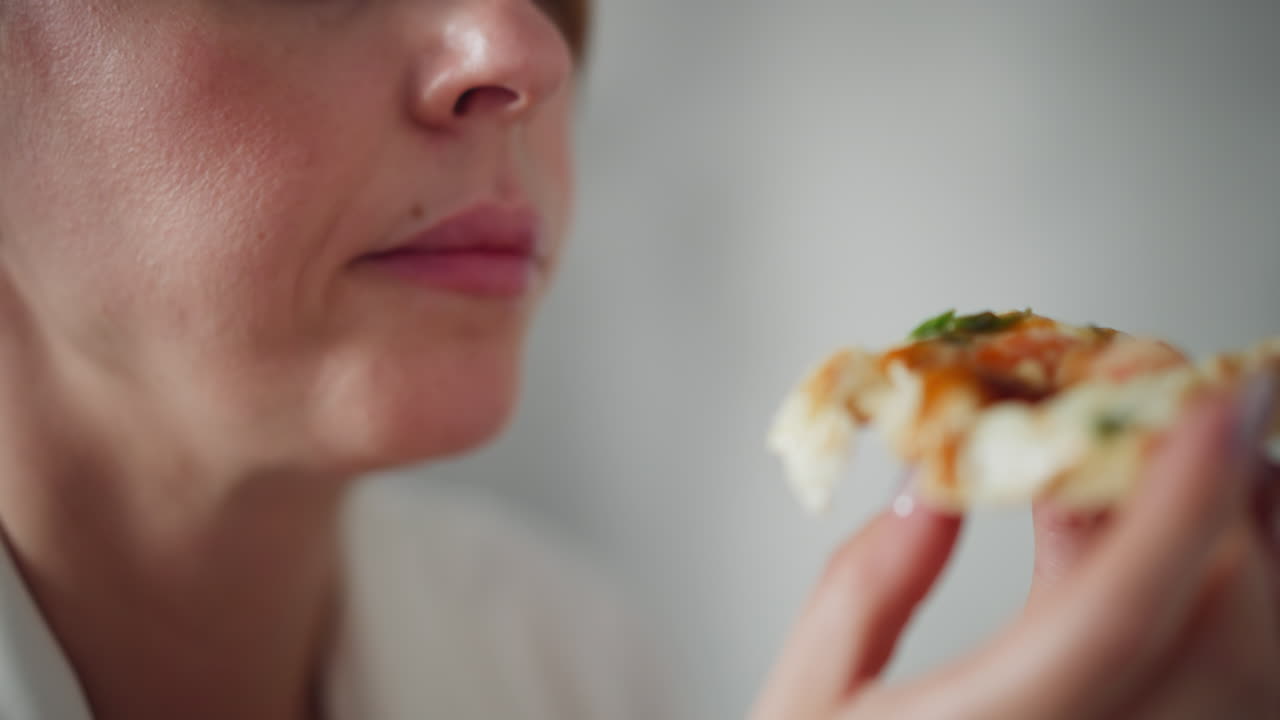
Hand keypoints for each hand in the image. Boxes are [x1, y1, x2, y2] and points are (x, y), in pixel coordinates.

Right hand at [752, 376, 1279, 719]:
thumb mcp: (806, 698)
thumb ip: (868, 585)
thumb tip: (934, 486)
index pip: (1110, 615)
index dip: (1174, 501)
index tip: (1210, 400)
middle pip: (1227, 635)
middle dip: (1229, 499)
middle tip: (1189, 407)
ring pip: (1258, 670)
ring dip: (1247, 548)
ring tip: (1192, 472)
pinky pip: (1236, 695)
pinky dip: (1231, 607)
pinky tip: (1171, 560)